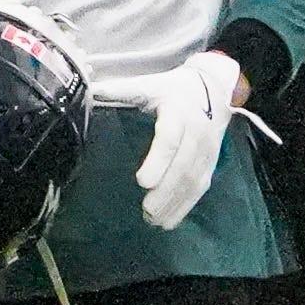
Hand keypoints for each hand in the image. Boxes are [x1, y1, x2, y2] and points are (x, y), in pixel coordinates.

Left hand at [95, 50, 248, 230]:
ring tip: (153, 220)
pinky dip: (186, 206)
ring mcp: (207, 150)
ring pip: (193, 180)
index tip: (142, 181)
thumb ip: (120, 90)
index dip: (159, 160)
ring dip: (175, 202)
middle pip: (183, 166)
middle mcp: (197, 132)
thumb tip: (88, 89)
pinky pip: (200, 186)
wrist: (215, 87)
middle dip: (166, 191)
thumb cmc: (173, 89)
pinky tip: (169, 221)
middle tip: (146, 211)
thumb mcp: (149, 84)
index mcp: (178, 111)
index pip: (170, 138)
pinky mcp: (211, 162)